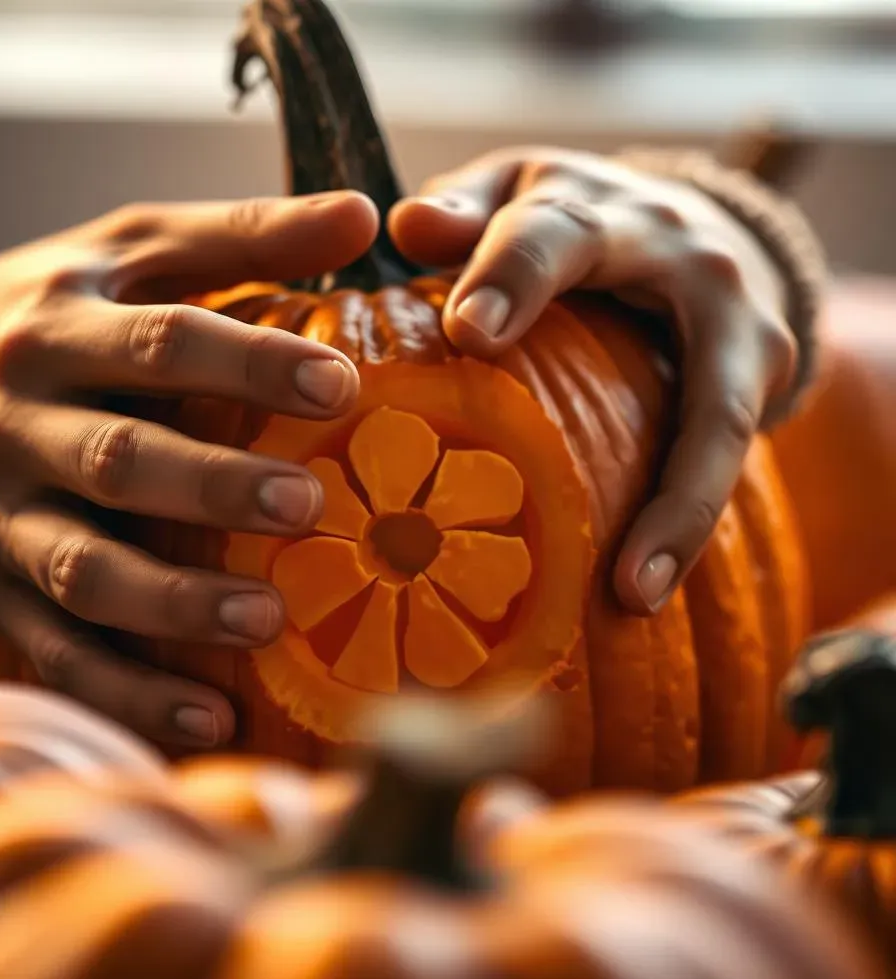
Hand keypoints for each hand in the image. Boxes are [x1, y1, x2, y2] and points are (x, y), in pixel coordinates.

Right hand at [0, 192, 377, 747]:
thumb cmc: (39, 319)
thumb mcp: (120, 255)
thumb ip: (237, 235)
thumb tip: (362, 214)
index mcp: (54, 329)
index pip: (162, 342)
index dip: (250, 362)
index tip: (340, 385)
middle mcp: (14, 423)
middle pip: (120, 458)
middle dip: (213, 486)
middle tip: (308, 504)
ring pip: (83, 567)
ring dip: (172, 602)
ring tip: (264, 620)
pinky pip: (55, 649)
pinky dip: (126, 690)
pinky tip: (207, 717)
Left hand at [389, 148, 796, 614]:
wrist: (694, 226)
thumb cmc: (573, 221)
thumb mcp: (517, 194)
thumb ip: (466, 212)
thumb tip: (407, 224)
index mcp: (605, 216)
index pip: (558, 238)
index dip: (513, 280)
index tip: (468, 333)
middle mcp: (696, 270)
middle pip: (695, 369)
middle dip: (665, 464)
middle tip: (613, 556)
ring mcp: (745, 333)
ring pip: (726, 428)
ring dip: (685, 516)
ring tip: (636, 592)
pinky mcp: (763, 380)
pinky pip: (726, 458)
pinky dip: (685, 525)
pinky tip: (640, 588)